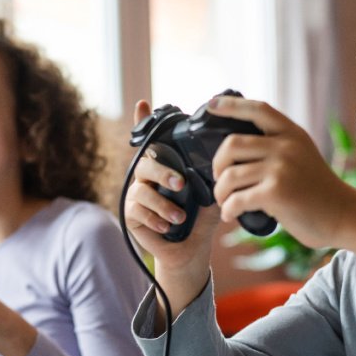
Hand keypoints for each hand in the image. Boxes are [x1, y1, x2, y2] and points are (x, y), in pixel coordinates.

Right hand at [123, 100, 220, 317]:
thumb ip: (210, 176)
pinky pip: (137, 210)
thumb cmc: (200, 219)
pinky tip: (168, 226)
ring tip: (180, 217)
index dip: (143, 120)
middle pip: (145, 162)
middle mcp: (148, 177)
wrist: (192, 251)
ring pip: (140, 189)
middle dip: (162, 171)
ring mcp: (136, 195)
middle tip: (180, 184)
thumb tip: (224, 157)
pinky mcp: (131, 215)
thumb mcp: (210, 194)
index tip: (143, 103)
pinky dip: (156, 218)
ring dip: (162, 203)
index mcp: (165, 166)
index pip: (152, 140)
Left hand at [208, 96, 355, 250]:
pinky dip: (228, 209)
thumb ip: (279, 147)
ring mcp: (280, 168)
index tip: (211, 106)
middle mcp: (285, 146)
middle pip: (232, 144)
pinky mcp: (275, 192)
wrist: (344, 216)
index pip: (257, 109)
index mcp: (291, 133)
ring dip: (220, 192)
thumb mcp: (303, 155)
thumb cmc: (318, 192)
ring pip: (230, 175)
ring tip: (225, 203)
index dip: (231, 105)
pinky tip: (230, 215)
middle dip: (217, 165)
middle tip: (220, 180)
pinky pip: (237, 199)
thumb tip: (238, 149)